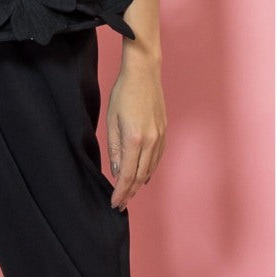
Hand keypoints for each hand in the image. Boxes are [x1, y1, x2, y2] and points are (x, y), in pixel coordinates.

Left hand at [105, 64, 166, 209]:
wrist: (144, 73)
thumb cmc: (123, 93)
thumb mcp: (111, 120)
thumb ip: (114, 148)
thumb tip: (117, 171)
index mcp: (134, 139)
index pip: (127, 175)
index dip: (121, 192)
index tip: (114, 203)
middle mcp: (151, 142)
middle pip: (140, 176)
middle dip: (129, 192)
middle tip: (120, 203)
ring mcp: (160, 137)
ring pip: (150, 169)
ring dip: (139, 183)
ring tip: (129, 193)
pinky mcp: (164, 132)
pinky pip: (157, 158)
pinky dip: (149, 170)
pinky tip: (142, 175)